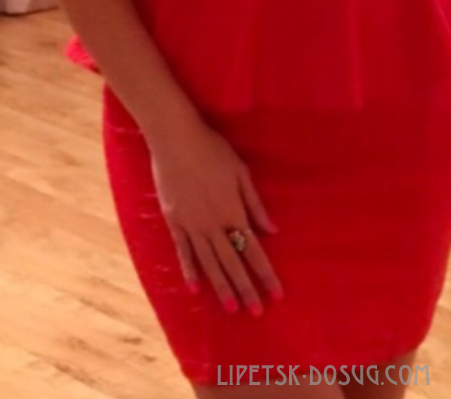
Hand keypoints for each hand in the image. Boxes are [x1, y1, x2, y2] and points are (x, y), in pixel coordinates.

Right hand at [148, 117, 283, 314]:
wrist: (175, 139)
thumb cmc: (212, 150)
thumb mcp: (240, 173)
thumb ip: (254, 204)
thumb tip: (272, 230)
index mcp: (233, 212)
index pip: (254, 250)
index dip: (265, 274)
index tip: (276, 294)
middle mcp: (213, 225)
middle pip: (233, 263)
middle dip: (246, 289)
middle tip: (256, 312)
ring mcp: (192, 226)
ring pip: (209, 263)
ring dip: (221, 287)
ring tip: (231, 309)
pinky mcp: (174, 222)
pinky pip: (183, 252)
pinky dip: (190, 271)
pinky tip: (196, 289)